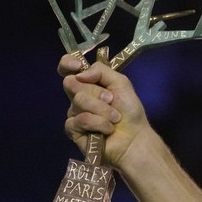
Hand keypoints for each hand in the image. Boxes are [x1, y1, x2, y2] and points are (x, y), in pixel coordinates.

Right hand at [60, 53, 149, 167]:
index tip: (77, 66)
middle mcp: (78, 96)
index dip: (67, 64)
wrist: (134, 138)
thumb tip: (80, 73)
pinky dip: (98, 123)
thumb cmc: (130, 111)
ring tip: (115, 119)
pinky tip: (107, 130)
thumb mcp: (121, 84)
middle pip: (72, 83)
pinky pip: (79, 120)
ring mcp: (74, 113)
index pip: (67, 69)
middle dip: (96, 92)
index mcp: (88, 83)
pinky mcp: (73, 130)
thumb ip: (101, 71)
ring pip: (78, 101)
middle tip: (111, 101)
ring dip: (102, 109)